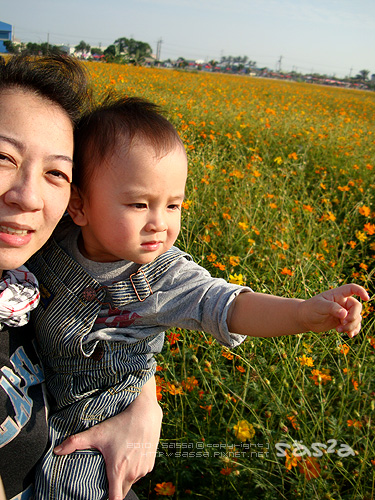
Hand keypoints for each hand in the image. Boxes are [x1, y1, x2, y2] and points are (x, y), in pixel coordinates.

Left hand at [53, 377, 161, 499]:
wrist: (145, 413)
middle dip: (115, 488)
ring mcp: (143, 469)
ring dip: (126, 477)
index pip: (115, 499)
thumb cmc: (121, 423)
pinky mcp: (151, 464)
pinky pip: (141, 473)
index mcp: (118, 470)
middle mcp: (132, 473)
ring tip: (119, 462)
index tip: (101, 495)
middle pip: (122, 491)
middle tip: (107, 476)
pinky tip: (130, 456)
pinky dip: (135, 469)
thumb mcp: (98, 432)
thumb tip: (56, 450)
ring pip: (132, 481)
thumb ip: (75, 442)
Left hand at [299, 284, 368, 337]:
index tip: (366, 298)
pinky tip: (349, 335)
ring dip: (351, 325)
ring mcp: (344, 312)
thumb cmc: (311, 309)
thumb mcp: (320, 306)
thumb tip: (345, 314)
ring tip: (339, 330)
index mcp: (337, 294)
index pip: (351, 288)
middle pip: (357, 307)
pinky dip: (353, 330)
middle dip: (353, 316)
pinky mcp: (343, 321)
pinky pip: (354, 325)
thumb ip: (332, 308)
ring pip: (356, 318)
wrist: (305, 318)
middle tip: (343, 322)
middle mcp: (343, 302)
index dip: (361, 291)